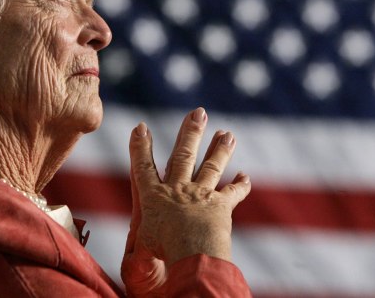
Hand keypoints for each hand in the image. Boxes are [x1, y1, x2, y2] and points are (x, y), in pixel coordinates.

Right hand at [120, 107, 250, 296]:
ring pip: (211, 166)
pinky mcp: (220, 206)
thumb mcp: (140, 253)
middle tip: (199, 112)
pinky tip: (245, 177)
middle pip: (182, 155)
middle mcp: (176, 191)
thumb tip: (128, 262)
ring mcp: (200, 195)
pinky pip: (233, 194)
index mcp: (153, 198)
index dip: (140, 147)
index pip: (143, 168)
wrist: (192, 254)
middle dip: (191, 132)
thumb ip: (136, 251)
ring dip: (220, 149)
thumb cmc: (162, 256)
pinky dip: (241, 186)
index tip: (141, 127)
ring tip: (227, 133)